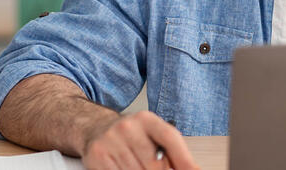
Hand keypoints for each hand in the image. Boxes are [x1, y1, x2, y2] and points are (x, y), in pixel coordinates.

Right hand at [81, 111, 199, 169]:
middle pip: (154, 164)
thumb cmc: (129, 136)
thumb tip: (191, 169)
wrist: (94, 128)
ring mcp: (111, 141)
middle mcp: (127, 127)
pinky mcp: (98, 156)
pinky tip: (125, 168)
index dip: (184, 159)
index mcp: (146, 119)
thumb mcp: (151, 135)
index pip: (170, 138)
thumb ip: (170, 151)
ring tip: (137, 165)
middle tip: (155, 167)